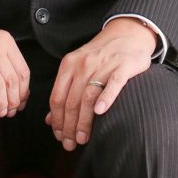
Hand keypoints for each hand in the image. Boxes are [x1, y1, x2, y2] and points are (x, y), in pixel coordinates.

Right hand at [0, 15, 29, 117]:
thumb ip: (5, 62)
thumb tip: (20, 90)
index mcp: (5, 41)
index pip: (22, 71)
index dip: (23, 92)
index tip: (20, 104)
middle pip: (11, 79)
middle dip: (13, 100)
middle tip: (10, 112)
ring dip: (1, 102)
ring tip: (0, 112)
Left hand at [45, 17, 156, 150]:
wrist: (128, 33)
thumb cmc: (101, 55)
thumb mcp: (78, 68)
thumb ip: (64, 91)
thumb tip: (50, 120)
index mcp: (69, 65)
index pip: (57, 97)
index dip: (57, 120)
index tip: (59, 137)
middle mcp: (84, 64)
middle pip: (71, 100)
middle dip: (69, 126)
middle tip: (70, 144)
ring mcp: (103, 64)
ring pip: (88, 96)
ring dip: (84, 121)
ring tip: (83, 138)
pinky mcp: (123, 66)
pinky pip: (113, 83)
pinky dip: (106, 97)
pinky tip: (101, 112)